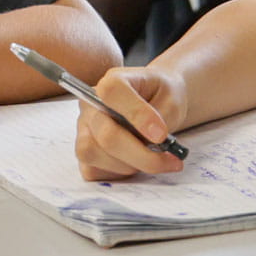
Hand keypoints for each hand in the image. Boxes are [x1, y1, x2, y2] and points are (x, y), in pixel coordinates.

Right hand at [73, 66, 187, 179]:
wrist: (159, 103)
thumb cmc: (162, 97)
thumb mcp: (172, 98)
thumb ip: (162, 117)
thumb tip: (151, 142)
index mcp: (112, 81)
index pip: (113, 93)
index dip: (137, 115)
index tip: (162, 135)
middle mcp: (91, 104)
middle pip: (106, 134)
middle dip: (142, 155)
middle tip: (171, 160)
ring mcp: (84, 129)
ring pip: (93, 154)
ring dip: (129, 165)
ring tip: (153, 160)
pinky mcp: (84, 151)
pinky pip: (92, 170)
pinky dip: (118, 174)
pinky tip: (136, 164)